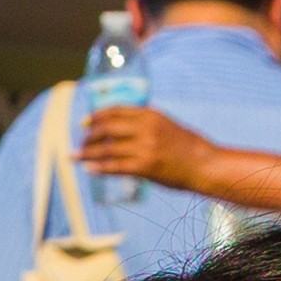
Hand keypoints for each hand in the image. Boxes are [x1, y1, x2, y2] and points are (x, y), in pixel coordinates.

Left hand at [78, 104, 212, 188]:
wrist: (204, 164)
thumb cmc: (187, 146)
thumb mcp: (166, 125)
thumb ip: (145, 123)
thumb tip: (120, 128)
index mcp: (150, 114)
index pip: (115, 110)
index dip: (96, 116)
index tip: (84, 122)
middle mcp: (146, 128)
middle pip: (107, 128)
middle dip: (89, 136)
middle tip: (81, 143)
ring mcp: (144, 148)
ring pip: (107, 148)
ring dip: (88, 153)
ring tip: (76, 157)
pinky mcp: (145, 166)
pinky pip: (115, 166)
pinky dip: (99, 167)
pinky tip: (89, 169)